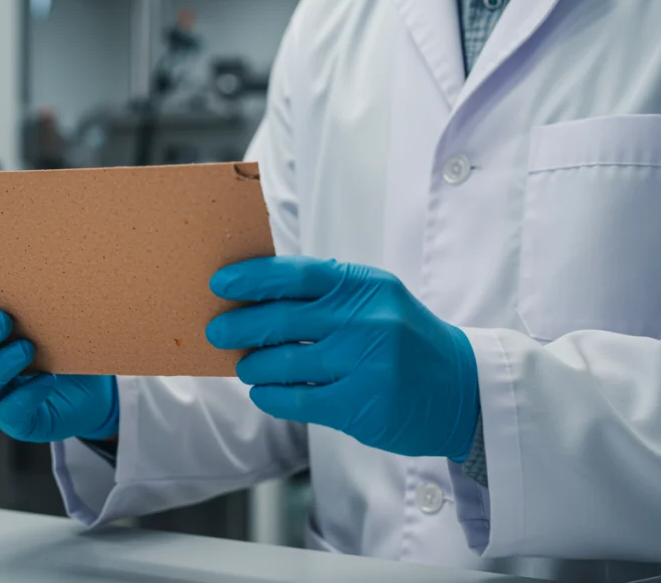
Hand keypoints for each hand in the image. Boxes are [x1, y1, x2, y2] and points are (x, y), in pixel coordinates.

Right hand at [0, 288, 118, 442]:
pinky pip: (9, 411)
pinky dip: (26, 394)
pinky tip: (47, 380)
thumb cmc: (66, 348)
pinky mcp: (14, 420)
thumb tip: (49, 268)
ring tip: (27, 349)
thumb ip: (41, 300)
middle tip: (4, 320)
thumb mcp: (55, 320)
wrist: (92, 392)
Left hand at [206, 256, 478, 460]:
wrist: (463, 391)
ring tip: (246, 366)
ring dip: (253, 366)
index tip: (219, 284)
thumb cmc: (404, 341)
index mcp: (365, 286)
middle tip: (217, 331)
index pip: (295, 274)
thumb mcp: (375, 302)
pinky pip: (295, 400)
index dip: (251, 278)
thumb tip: (254, 297)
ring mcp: (365, 363)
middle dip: (238, 326)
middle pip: (280, 320)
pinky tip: (264, 392)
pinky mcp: (361, 405)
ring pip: (282, 363)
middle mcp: (366, 320)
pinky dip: (270, 396)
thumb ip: (324, 296)